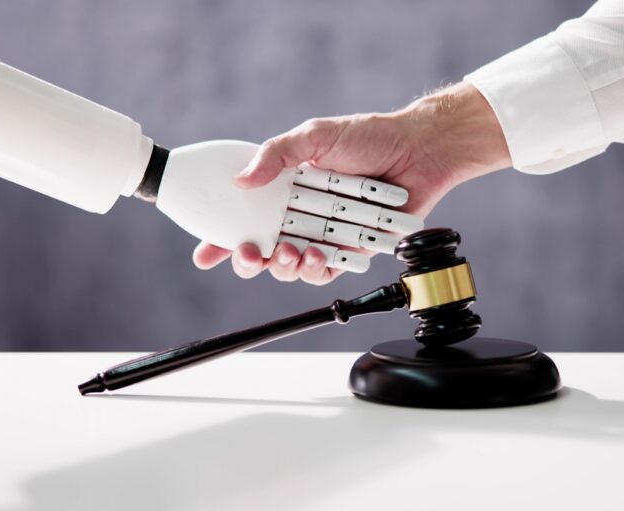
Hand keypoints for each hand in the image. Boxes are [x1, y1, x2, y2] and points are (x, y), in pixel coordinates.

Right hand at [194, 82, 510, 284]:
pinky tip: (317, 256)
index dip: (222, 238)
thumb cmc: (368, 137)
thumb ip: (276, 155)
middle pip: (263, 248)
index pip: (245, 217)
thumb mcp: (314, 136)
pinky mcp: (350, 249)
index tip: (204, 254)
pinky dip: (318, 268)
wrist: (419, 150)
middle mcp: (301, 214)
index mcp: (285, 189)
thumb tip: (241, 181)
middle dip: (248, 259)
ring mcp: (324, 233)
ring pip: (291, 265)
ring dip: (283, 265)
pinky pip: (327, 270)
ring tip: (290, 252)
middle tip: (249, 254)